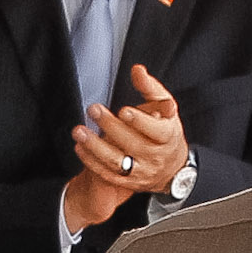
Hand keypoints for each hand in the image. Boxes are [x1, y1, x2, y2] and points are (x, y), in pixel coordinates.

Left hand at [58, 61, 189, 233]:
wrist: (172, 167)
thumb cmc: (166, 132)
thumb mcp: (165, 108)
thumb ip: (150, 88)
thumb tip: (137, 70)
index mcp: (167, 137)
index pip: (156, 131)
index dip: (140, 121)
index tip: (123, 111)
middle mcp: (155, 156)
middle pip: (132, 143)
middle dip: (111, 126)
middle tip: (94, 110)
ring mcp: (141, 171)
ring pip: (117, 161)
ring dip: (95, 147)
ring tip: (80, 132)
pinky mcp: (128, 182)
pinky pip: (107, 174)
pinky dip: (91, 161)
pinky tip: (80, 147)